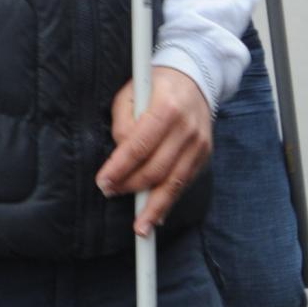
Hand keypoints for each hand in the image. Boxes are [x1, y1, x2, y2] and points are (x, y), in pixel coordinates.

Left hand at [97, 67, 211, 237]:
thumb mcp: (132, 90)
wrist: (194, 79)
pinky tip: (157, 215)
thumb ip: (123, 121)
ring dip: (153, 207)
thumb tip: (119, 154)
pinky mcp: (204, 155)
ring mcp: (199, 144)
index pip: (139, 145)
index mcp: (167, 107)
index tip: (103, 182)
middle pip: (156, 168)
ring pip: (173, 183)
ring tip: (139, 226)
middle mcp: (187, 128)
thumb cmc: (156, 85)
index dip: (119, 167)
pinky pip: (184, 183)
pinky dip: (169, 202)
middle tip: (109, 193)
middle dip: (130, 186)